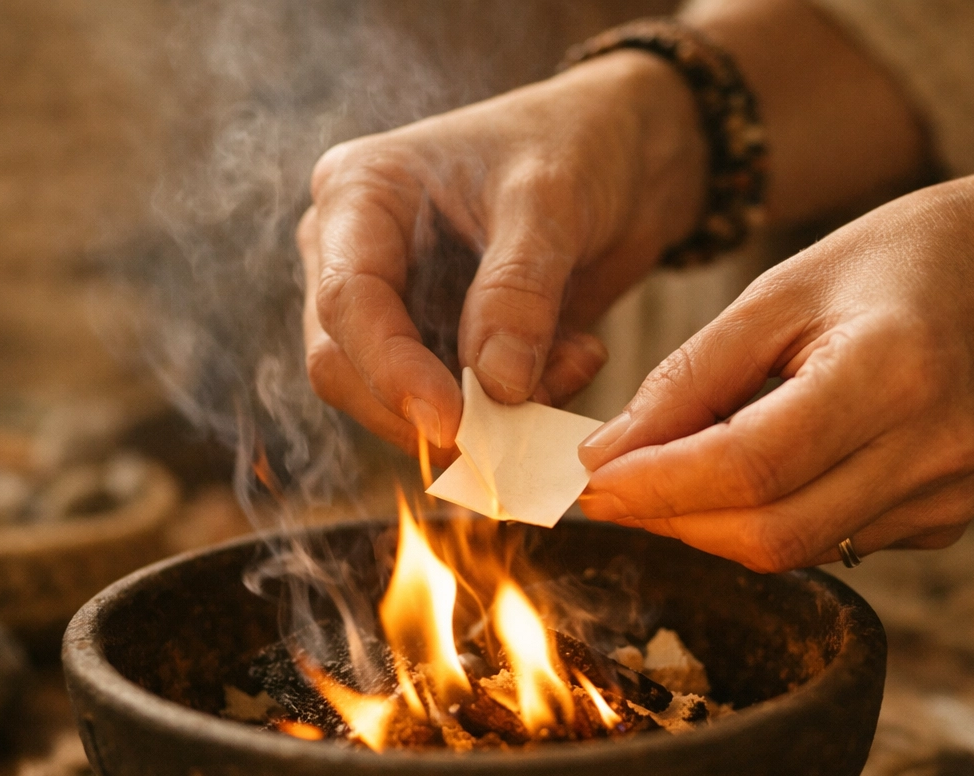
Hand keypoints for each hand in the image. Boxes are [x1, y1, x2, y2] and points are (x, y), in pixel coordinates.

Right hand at [297, 51, 704, 453]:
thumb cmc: (576, 143)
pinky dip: (516, 406)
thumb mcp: (551, 201)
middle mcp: (356, 254)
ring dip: (483, 414)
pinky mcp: (441, 346)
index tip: (450, 421)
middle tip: (504, 435)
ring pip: (396, 400)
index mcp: (358, 194)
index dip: (390, 369)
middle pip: (345, 364)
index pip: (347, 300)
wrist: (628, 154)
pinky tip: (577, 358)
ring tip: (571, 365)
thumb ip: (518, 292)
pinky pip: (457, 405)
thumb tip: (494, 388)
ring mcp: (396, 306)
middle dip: (422, 410)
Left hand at [576, 159, 973, 571]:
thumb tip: (610, 454)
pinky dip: (768, 518)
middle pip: (767, 535)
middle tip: (610, 488)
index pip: (751, 466)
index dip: (657, 486)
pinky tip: (754, 472)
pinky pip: (830, 542)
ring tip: (667, 474)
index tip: (587, 482)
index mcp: (893, 373)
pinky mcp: (947, 521)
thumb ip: (695, 375)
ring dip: (710, 525)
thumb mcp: (787, 287)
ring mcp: (948, 497)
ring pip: (792, 551)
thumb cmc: (910, 259)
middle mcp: (932, 452)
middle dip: (671, 519)